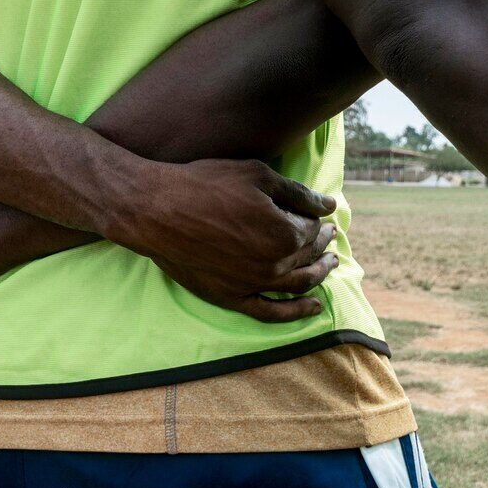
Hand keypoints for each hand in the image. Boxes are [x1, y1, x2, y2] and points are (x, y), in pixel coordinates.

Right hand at [108, 159, 340, 320]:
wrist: (156, 210)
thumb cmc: (206, 184)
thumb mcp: (257, 174)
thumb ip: (299, 194)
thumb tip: (329, 206)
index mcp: (285, 233)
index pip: (311, 228)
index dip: (317, 219)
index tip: (318, 214)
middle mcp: (274, 264)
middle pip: (308, 256)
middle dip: (322, 244)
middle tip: (329, 235)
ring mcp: (253, 285)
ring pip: (298, 285)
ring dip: (319, 274)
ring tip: (331, 264)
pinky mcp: (231, 298)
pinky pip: (271, 312)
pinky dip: (295, 312)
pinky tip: (313, 307)